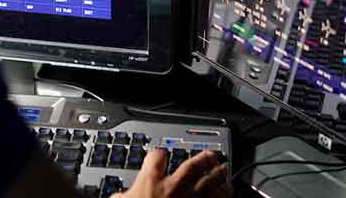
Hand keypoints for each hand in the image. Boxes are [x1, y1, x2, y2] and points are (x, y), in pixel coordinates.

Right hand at [116, 149, 230, 197]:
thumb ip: (122, 196)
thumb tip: (118, 197)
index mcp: (151, 180)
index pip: (157, 156)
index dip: (159, 153)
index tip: (160, 154)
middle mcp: (174, 187)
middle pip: (192, 165)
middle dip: (203, 158)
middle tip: (211, 155)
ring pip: (210, 183)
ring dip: (218, 176)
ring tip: (223, 172)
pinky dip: (222, 197)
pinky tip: (226, 194)